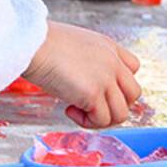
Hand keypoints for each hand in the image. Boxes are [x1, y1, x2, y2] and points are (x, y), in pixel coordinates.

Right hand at [23, 21, 141, 128]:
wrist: (33, 44)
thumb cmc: (43, 44)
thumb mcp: (76, 45)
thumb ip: (89, 60)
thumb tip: (82, 81)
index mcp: (109, 47)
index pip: (133, 68)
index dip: (118, 84)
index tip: (98, 88)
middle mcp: (113, 63)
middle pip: (134, 93)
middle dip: (114, 105)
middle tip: (90, 106)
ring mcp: (106, 78)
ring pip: (122, 112)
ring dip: (101, 118)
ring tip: (79, 110)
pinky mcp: (93, 94)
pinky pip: (103, 120)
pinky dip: (87, 122)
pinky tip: (69, 110)